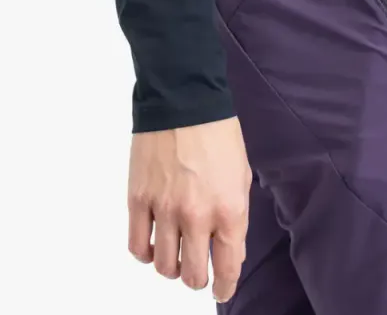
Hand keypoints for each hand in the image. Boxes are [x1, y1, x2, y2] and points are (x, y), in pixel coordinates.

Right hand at [127, 117, 251, 302]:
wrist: (185, 104)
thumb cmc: (219, 137)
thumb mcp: (241, 178)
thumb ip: (236, 217)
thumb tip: (229, 250)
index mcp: (229, 210)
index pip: (227, 266)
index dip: (225, 286)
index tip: (222, 290)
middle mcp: (197, 216)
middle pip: (193, 273)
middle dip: (198, 280)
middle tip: (199, 274)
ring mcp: (165, 210)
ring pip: (163, 265)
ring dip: (172, 268)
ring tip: (177, 257)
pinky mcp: (138, 200)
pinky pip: (137, 245)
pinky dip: (145, 253)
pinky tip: (153, 245)